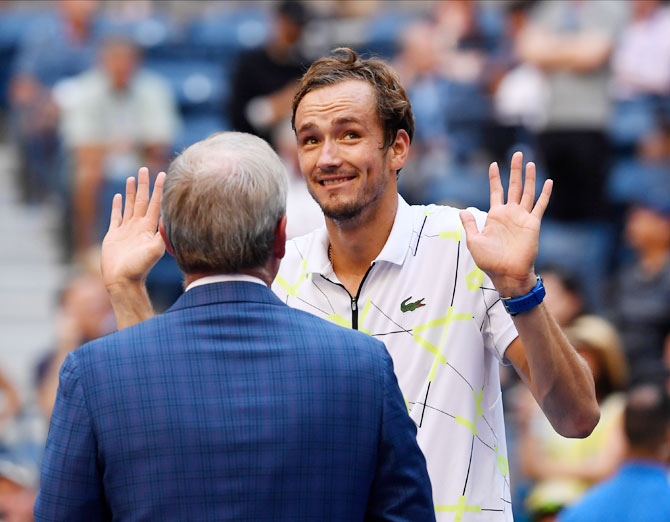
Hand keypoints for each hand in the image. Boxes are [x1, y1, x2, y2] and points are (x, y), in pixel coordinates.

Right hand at [101, 167, 165, 291]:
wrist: (123, 281)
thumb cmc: (139, 268)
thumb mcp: (154, 251)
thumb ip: (161, 236)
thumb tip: (168, 220)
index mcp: (149, 228)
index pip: (155, 204)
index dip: (159, 190)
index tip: (163, 175)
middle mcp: (139, 227)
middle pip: (141, 200)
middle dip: (144, 185)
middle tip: (145, 168)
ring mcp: (126, 230)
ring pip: (129, 206)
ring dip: (130, 192)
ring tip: (132, 177)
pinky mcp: (113, 235)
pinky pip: (116, 217)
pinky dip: (117, 206)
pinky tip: (117, 196)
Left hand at [460, 151, 551, 296]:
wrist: (507, 273)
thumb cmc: (489, 260)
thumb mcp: (474, 241)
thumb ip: (470, 224)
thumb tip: (462, 211)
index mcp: (495, 215)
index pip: (496, 191)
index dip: (495, 178)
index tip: (493, 164)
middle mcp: (510, 213)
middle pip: (513, 186)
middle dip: (515, 170)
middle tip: (517, 154)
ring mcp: (522, 217)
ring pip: (527, 192)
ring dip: (529, 177)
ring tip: (530, 162)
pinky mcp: (533, 223)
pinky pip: (540, 205)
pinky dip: (545, 194)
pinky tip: (548, 181)